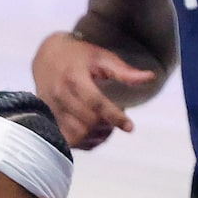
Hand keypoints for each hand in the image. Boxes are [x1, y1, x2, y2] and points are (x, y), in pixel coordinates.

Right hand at [32, 31, 156, 148]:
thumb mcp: (102, 57)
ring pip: (76, 135)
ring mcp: (52, 110)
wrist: (47, 57)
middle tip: (117, 122)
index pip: (96, 103)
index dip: (115, 117)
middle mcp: (60, 96)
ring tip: (106, 128)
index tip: (130, 127)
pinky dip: (83, 142)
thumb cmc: (78, 56)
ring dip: (95, 136)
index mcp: (74, 78)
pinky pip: (66, 140)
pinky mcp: (48, 120)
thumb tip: (150, 78)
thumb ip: (124, 70)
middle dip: (106, 126)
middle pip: (87, 122)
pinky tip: (93, 134)